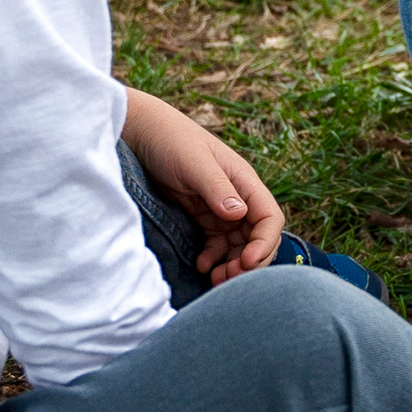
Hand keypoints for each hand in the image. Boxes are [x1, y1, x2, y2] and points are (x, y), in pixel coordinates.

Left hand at [123, 87, 285, 282]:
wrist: (142, 133)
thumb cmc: (170, 140)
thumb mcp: (194, 163)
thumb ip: (217, 188)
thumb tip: (240, 214)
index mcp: (244, 181)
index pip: (269, 218)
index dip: (264, 243)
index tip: (247, 262)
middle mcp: (238, 196)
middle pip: (257, 237)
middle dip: (249, 261)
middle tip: (228, 278)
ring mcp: (220, 207)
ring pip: (238, 245)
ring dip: (232, 265)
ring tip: (214, 279)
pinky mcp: (202, 215)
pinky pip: (217, 244)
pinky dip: (214, 258)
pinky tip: (201, 265)